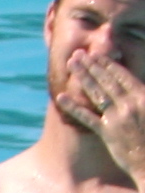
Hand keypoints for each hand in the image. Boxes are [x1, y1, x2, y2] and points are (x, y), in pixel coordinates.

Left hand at [78, 48, 144, 174]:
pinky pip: (87, 118)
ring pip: (96, 94)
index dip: (107, 64)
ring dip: (82, 77)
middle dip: (91, 65)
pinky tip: (60, 97)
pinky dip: (73, 107)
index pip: (122, 75)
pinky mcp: (107, 134)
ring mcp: (117, 118)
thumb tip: (137, 85)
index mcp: (144, 96)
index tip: (96, 54)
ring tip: (70, 65)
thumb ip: (144, 96)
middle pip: (106, 81)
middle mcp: (129, 104)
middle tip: (77, 54)